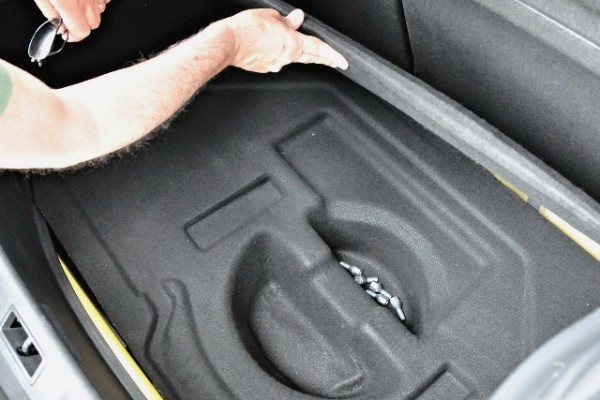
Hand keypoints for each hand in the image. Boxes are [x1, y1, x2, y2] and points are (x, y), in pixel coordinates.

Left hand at [33, 0, 109, 41]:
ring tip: (77, 7)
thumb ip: (50, 14)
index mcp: (69, 4)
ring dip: (90, 14)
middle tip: (68, 19)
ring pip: (101, 12)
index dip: (73, 36)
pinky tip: (87, 0)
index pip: (80, 32)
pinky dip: (98, 3)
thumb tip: (59, 27)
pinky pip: (105, 0)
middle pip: (93, 25)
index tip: (66, 33)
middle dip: (81, 26)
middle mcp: (86, 0)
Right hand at [223, 8, 348, 72]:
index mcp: (292, 44)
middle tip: (332, 61)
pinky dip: (277, 53)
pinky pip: (276, 59)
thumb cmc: (246, 29)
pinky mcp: (264, 68)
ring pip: (291, 58)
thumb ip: (288, 21)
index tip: (343, 62)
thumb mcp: (271, 16)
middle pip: (310, 57)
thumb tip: (297, 18)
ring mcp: (275, 65)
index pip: (319, 49)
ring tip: (293, 42)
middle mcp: (286, 57)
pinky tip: (271, 46)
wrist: (227, 43)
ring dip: (295, 51)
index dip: (333, 56)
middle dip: (322, 58)